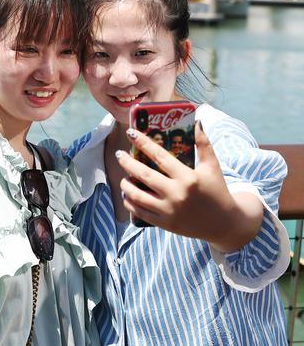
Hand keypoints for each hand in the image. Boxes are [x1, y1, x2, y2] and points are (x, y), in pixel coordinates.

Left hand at [117, 122, 262, 250]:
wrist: (225, 224)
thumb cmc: (217, 190)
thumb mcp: (212, 166)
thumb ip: (203, 143)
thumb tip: (196, 121)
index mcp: (188, 177)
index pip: (160, 156)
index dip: (143, 143)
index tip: (131, 133)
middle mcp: (176, 193)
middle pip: (144, 175)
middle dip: (127, 163)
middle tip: (119, 154)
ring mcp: (169, 210)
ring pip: (137, 195)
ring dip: (125, 184)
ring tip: (123, 176)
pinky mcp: (165, 223)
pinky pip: (140, 212)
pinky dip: (130, 202)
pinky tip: (127, 195)